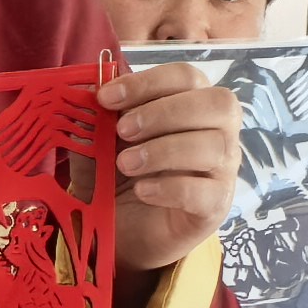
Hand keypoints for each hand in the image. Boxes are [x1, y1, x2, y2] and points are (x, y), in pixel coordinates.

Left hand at [100, 60, 239, 276]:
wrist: (120, 231)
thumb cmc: (116, 176)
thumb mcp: (97, 143)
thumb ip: (96, 117)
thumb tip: (85, 90)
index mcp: (192, 103)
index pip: (187, 77)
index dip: (147, 82)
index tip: (105, 98)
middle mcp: (217, 131)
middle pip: (216, 103)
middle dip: (163, 112)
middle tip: (122, 131)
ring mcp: (222, 170)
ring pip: (215, 146)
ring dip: (164, 150)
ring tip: (125, 164)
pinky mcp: (216, 206)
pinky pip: (207, 191)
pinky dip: (171, 188)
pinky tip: (142, 191)